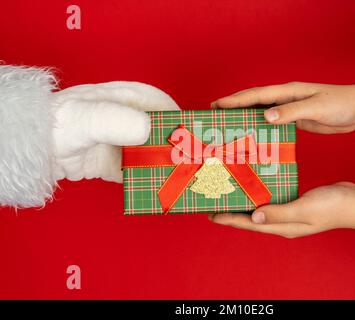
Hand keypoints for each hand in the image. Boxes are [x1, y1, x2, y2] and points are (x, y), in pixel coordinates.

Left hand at [51, 81, 178, 181]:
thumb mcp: (83, 118)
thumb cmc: (54, 126)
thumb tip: (147, 128)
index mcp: (120, 99)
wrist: (31, 154)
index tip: (188, 132)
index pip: (156, 102)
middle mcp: (123, 120)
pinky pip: (136, 171)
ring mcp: (119, 143)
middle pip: (157, 128)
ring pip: (150, 151)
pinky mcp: (112, 164)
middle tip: (188, 159)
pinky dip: (148, 179)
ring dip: (163, 163)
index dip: (174, 115)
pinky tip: (156, 187)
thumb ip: (113, 120)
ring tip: (178, 176)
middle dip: (174, 143)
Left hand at [209, 182, 354, 245]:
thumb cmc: (333, 206)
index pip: (250, 224)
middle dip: (232, 213)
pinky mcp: (295, 204)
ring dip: (245, 203)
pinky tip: (256, 187)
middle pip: (251, 219)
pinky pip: (272, 201)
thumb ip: (279, 212)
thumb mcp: (304, 208)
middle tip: (215, 202)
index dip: (229, 219)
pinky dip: (260, 195)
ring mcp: (289, 214)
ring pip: (260, 210)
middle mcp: (283, 223)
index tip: (211, 214)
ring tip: (230, 193)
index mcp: (283, 226)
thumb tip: (254, 216)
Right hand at [212, 68, 354, 133]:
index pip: (256, 95)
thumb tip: (266, 116)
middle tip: (215, 115)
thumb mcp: (317, 107)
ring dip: (245, 117)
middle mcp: (286, 98)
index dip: (235, 101)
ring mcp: (290, 109)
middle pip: (254, 101)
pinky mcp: (296, 120)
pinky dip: (260, 127)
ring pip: (261, 112)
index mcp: (288, 92)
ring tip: (228, 127)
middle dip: (234, 107)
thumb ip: (292, 111)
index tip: (216, 105)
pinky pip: (273, 123)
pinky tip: (254, 136)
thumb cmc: (342, 104)